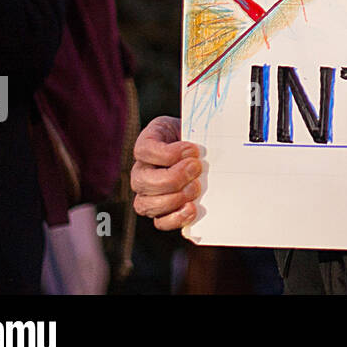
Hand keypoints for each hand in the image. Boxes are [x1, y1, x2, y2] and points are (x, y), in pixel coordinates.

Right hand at [131, 115, 201, 230]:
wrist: (204, 148)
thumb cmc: (197, 136)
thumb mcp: (193, 125)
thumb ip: (195, 131)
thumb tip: (204, 147)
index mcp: (148, 144)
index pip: (144, 151)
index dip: (167, 154)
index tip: (192, 150)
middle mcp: (141, 170)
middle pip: (142, 181)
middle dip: (172, 178)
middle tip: (196, 169)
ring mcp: (148, 193)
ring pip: (145, 204)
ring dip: (174, 199)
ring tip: (196, 188)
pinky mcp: (161, 210)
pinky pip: (160, 221)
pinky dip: (175, 218)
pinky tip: (192, 209)